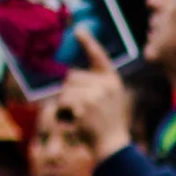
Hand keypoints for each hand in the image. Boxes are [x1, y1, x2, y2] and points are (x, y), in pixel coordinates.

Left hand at [55, 29, 132, 160]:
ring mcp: (96, 94)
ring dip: (65, 104)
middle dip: (70, 92)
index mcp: (112, 80)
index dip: (88, 42)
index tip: (78, 29)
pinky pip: (63, 102)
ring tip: (79, 116)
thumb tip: (70, 77)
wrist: (113, 145)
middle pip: (72, 76)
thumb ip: (95, 85)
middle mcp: (106, 84)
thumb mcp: (108, 99)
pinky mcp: (85, 105)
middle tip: (80, 110)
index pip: (99, 57)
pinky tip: (75, 121)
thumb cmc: (107, 124)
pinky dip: (63, 112)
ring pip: (66, 89)